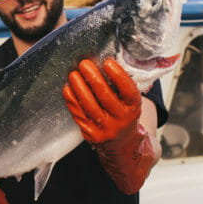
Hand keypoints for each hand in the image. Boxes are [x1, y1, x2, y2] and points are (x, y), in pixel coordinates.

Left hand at [63, 58, 154, 193]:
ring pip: (89, 106)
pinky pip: (79, 115)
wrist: (123, 144)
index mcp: (134, 108)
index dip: (118, 75)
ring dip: (79, 88)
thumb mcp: (129, 101)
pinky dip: (72, 101)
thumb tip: (104, 60)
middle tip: (84, 64)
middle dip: (93, 78)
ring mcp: (106, 129)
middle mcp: (122, 120)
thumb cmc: (123, 112)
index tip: (108, 62)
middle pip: (105, 97)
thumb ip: (120, 84)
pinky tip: (68, 89)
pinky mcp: (91, 135)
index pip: (128, 90)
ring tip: (73, 74)